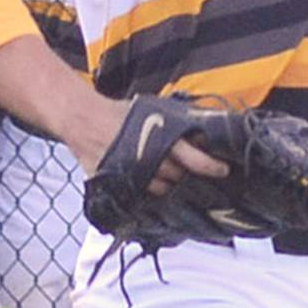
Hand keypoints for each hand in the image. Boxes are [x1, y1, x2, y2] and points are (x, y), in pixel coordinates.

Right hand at [65, 93, 227, 188]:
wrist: (84, 121)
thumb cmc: (120, 114)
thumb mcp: (153, 110)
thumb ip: (178, 121)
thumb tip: (205, 128)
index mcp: (161, 140)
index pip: (194, 159)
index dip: (211, 167)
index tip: (223, 170)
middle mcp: (150, 160)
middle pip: (180, 178)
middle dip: (187, 176)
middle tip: (191, 171)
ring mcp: (134, 176)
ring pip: (162, 191)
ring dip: (168, 185)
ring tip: (167, 176)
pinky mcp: (120, 187)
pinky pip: (142, 197)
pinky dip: (149, 192)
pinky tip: (150, 184)